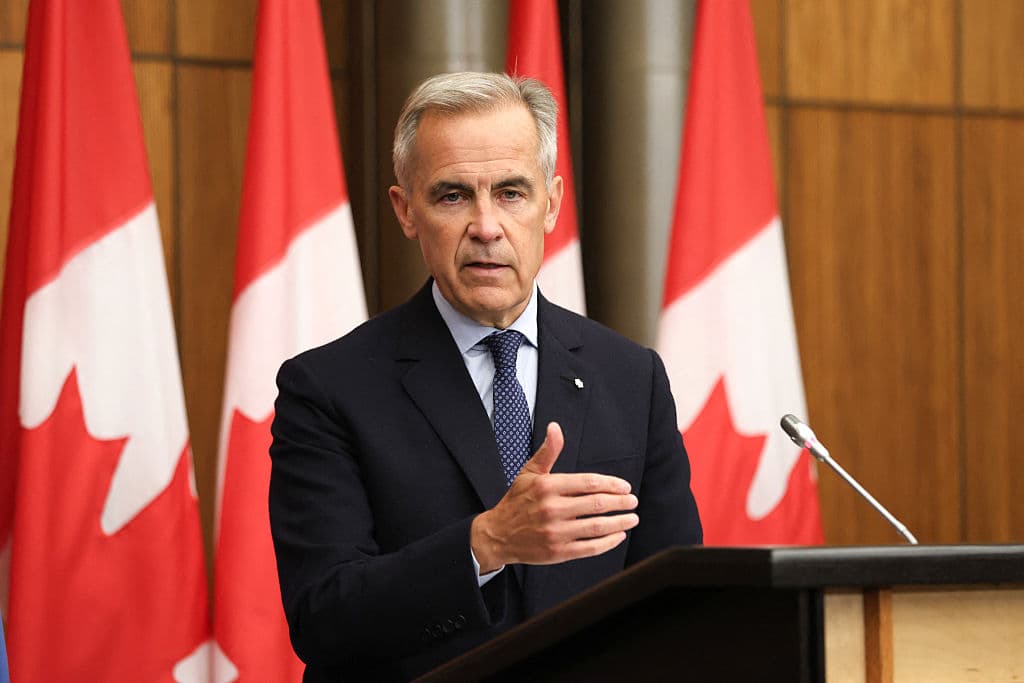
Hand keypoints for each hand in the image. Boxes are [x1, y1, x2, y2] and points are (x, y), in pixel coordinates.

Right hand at [470, 422, 638, 573]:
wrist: (497, 534)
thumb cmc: (517, 501)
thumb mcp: (529, 473)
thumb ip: (548, 452)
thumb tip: (555, 427)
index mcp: (547, 486)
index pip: (589, 483)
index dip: (612, 484)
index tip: (625, 487)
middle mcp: (552, 508)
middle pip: (597, 504)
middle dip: (620, 502)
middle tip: (632, 501)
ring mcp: (555, 532)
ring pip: (597, 526)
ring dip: (619, 522)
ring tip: (632, 518)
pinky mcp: (558, 552)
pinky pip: (590, 547)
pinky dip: (608, 542)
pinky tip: (618, 535)